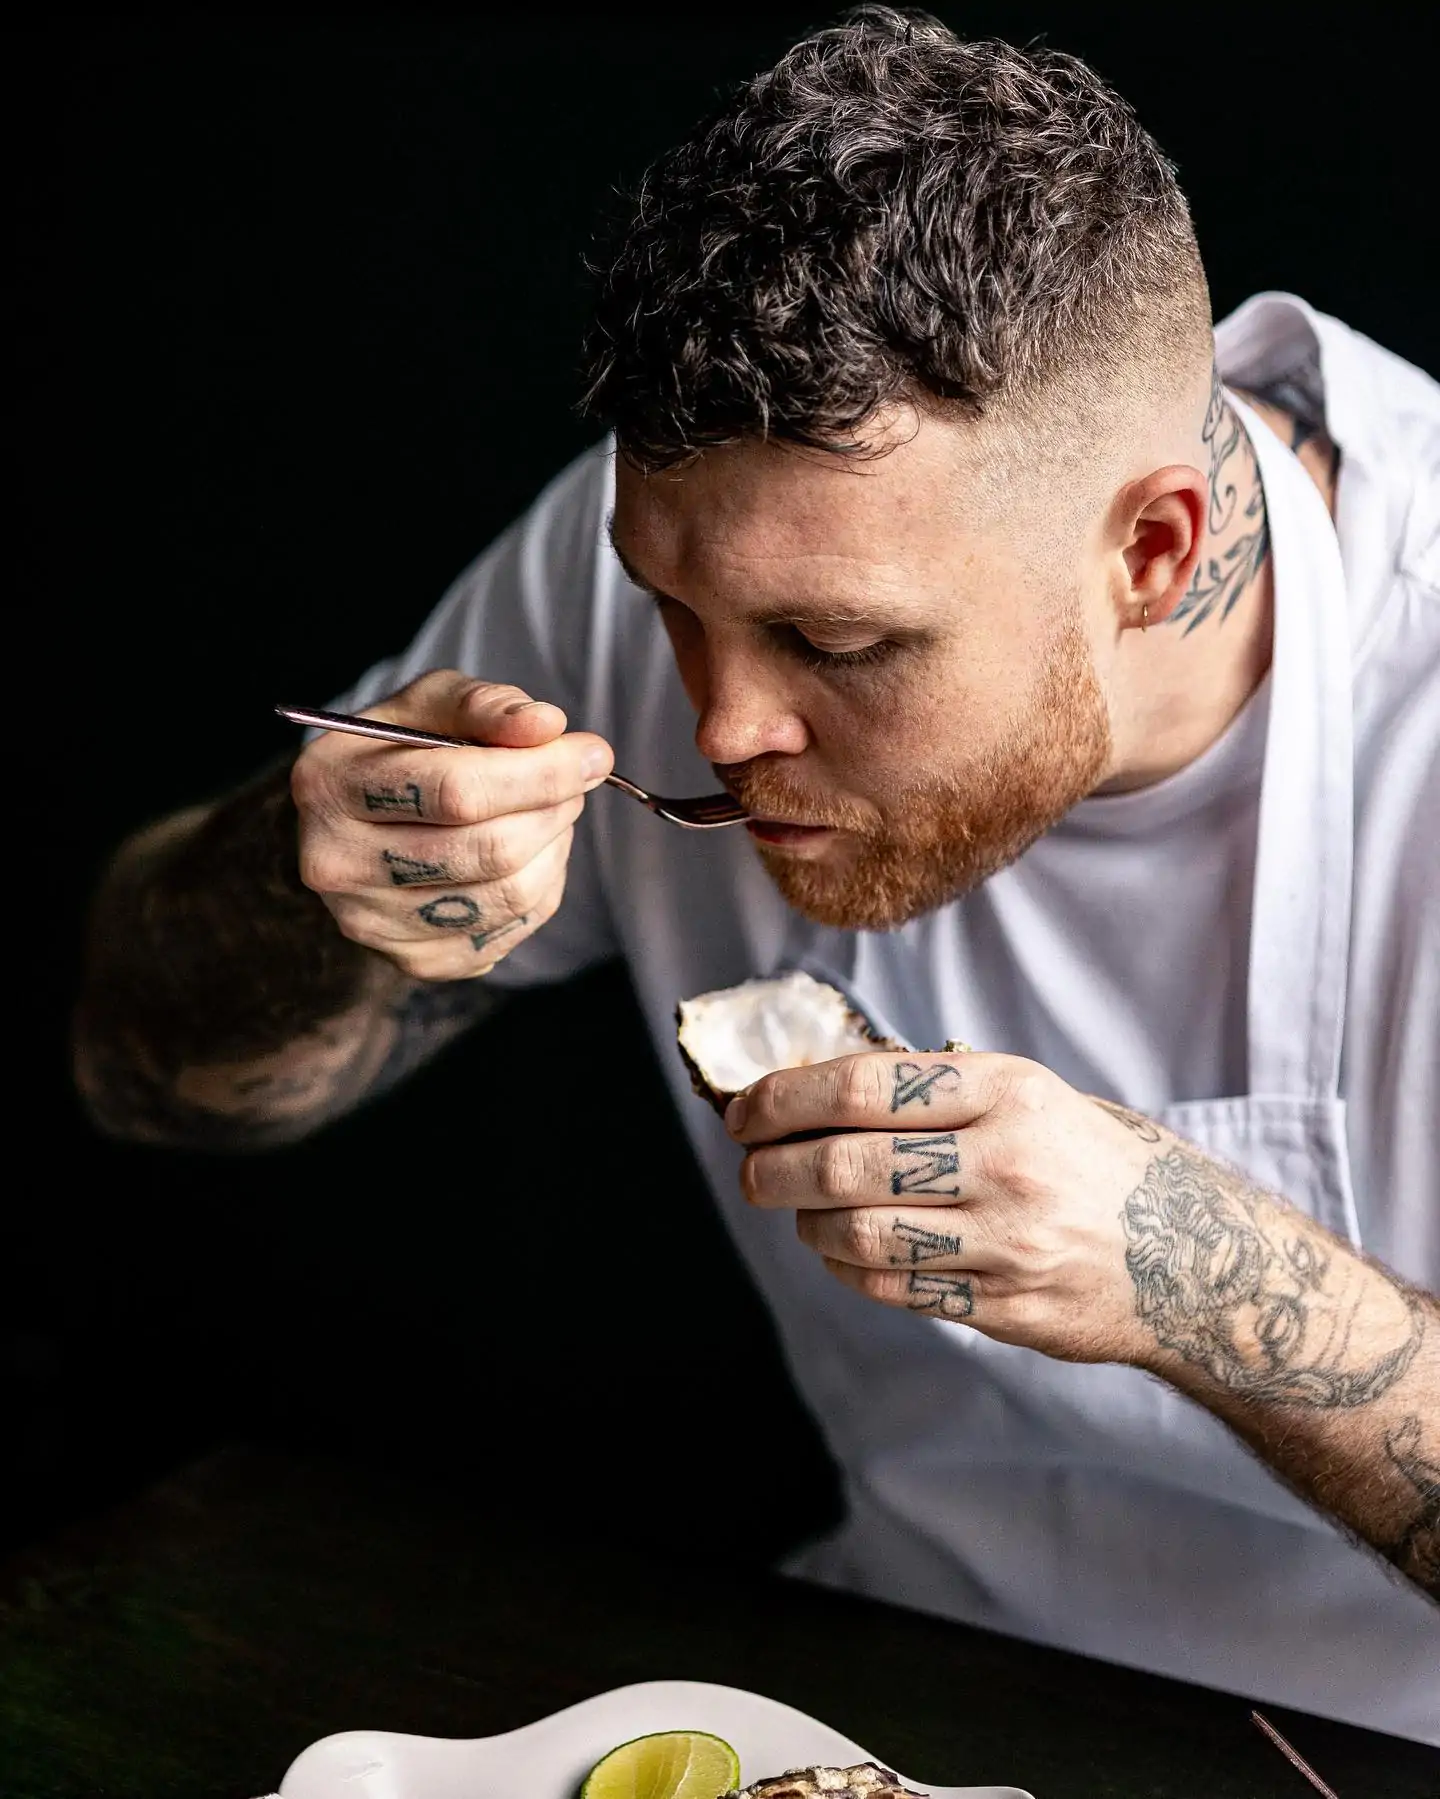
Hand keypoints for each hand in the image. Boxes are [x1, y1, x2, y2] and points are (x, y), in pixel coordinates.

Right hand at [290, 669, 612, 979]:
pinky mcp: (413, 961)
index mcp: (331, 786)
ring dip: (554, 847)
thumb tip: (547, 726)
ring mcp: (372, 923)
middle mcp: (337, 863)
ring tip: (550, 813)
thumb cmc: (400, 751)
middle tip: (576, 782)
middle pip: (489, 850)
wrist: (356, 824)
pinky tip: (529, 855)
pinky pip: (510, 929)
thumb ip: (485, 705)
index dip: (541, 773)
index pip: (457, 791)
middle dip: (554, 809)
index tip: (593, 754)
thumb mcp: (430, 705)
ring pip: (508, 894)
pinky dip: (541, 887)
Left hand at [727, 1051, 1172, 1367]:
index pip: (862, 1086)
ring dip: (806, 1224)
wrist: (1192, 1256)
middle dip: (772, 1169)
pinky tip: (841, 1251)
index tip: (743, 1112)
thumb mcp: (1029, 1095)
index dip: (783, 1099)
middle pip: (845, 1165)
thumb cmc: (1086, 1160)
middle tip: (749, 1171)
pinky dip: (847, 1269)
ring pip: (858, 1234)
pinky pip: (894, 1288)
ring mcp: (1008, 1241)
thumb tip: (811, 1089)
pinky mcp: (1007, 1307)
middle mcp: (1007, 1162)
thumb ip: (935, 1092)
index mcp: (1008, 1091)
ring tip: (798, 1212)